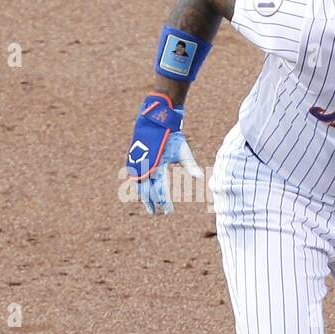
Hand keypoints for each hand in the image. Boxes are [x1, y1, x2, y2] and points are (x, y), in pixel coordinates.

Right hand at [126, 93, 202, 215]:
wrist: (155, 120)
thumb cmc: (171, 136)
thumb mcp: (182, 151)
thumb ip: (190, 166)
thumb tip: (200, 178)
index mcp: (156, 166)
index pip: (159, 190)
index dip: (163, 203)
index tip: (168, 212)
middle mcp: (144, 166)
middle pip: (146, 191)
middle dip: (151, 203)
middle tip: (157, 213)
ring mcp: (137, 163)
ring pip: (138, 185)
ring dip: (143, 197)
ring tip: (148, 206)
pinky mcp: (134, 159)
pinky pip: (135, 177)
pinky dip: (138, 187)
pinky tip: (141, 192)